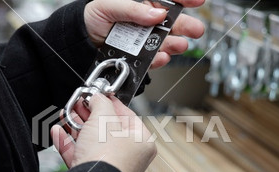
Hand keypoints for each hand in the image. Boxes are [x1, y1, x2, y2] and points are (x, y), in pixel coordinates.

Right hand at [51, 94, 156, 171]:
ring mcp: (110, 168)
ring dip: (76, 126)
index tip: (100, 95)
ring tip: (65, 114)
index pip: (128, 116)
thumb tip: (97, 97)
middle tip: (79, 103)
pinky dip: (68, 143)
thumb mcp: (104, 118)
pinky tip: (58, 131)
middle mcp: (129, 157)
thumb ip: (100, 103)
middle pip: (107, 129)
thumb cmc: (107, 156)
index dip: (112, 103)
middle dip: (89, 114)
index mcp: (141, 143)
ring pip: (91, 142)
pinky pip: (79, 156)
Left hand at [84, 0, 204, 68]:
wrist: (81, 40)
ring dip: (174, 44)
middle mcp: (145, 20)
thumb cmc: (92, 16)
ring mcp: (143, 38)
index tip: (197, 1)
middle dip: (185, 25)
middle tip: (195, 29)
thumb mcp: (108, 5)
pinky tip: (161, 56)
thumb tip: (157, 13)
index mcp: (141, 3)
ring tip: (180, 45)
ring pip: (164, 41)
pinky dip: (158, 59)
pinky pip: (152, 58)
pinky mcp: (138, 55)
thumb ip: (133, 9)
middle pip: (170, 22)